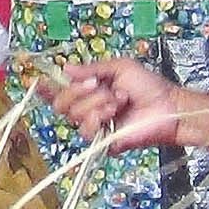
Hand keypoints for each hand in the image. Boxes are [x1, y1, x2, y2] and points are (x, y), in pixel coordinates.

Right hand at [43, 58, 184, 152]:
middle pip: (61, 104)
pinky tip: (114, 111)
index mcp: (89, 91)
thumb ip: (92, 68)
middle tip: (96, 84)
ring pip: (74, 116)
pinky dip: (99, 117)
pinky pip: (87, 131)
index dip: (47, 88)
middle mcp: (89, 109)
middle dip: (77, 92)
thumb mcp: (121, 68)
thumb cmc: (150, 86)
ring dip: (96, 103)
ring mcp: (96, 126)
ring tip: (117, 99)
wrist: (168, 106)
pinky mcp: (103, 141)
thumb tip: (66, 68)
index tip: (39, 82)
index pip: (60, 92)